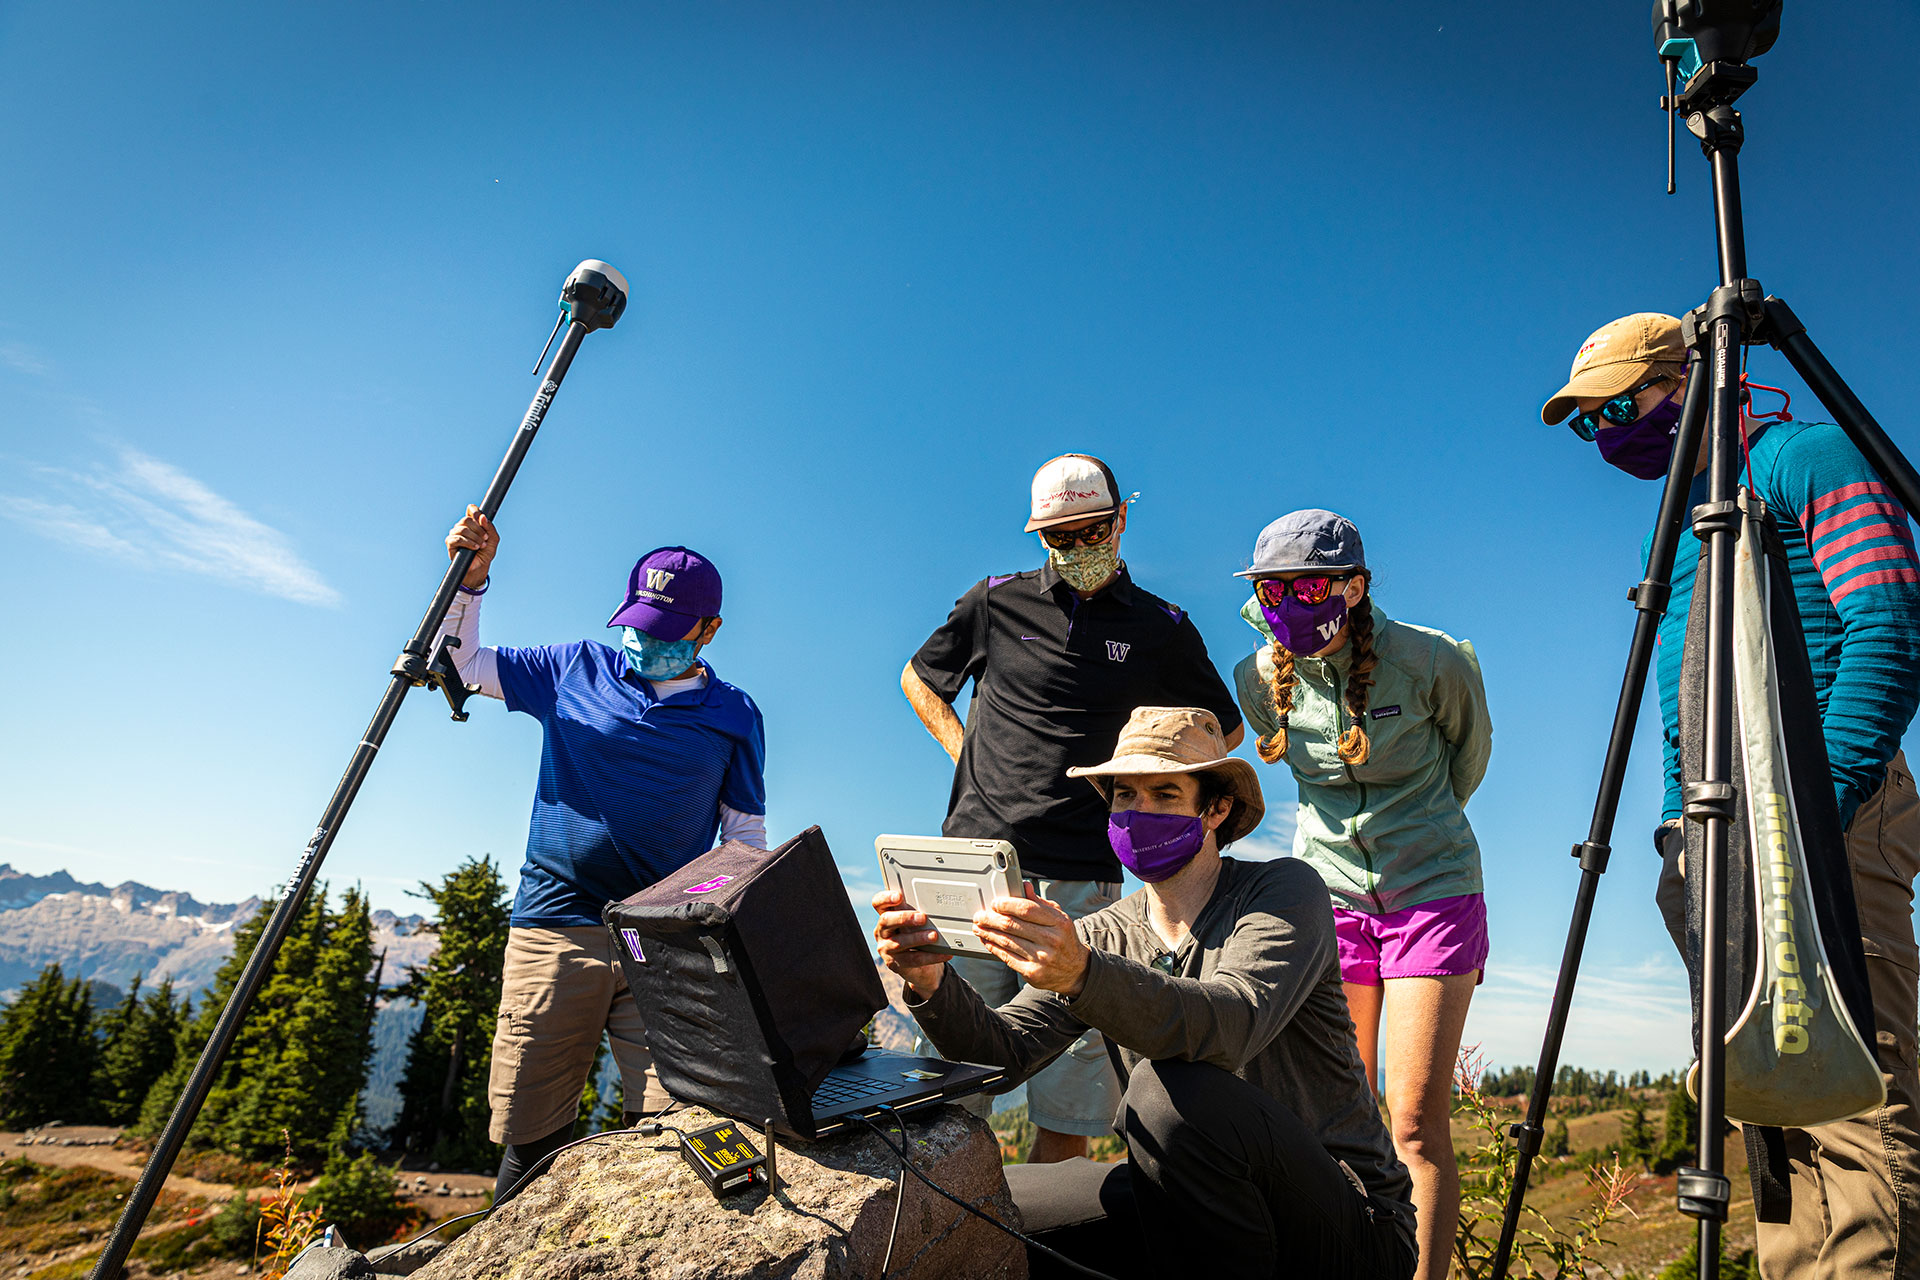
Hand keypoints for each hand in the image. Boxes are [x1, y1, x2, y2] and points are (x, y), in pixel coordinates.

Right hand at [446, 504, 498, 588]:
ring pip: (462, 529)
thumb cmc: (486, 553)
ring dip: (475, 537)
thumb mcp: (493, 540)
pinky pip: (457, 538)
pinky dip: (468, 542)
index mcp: (473, 523)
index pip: (471, 510)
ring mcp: (455, 534)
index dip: (475, 511)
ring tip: (481, 545)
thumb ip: (490, 528)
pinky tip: (475, 547)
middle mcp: (462, 526)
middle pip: (466, 519)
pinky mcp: (450, 543)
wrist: (480, 567)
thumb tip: (483, 517)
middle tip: (485, 538)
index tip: (481, 517)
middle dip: (478, 529)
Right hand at [872, 889, 948, 996]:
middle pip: (886, 921)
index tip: (899, 896)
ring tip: (933, 936)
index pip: (878, 903)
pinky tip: (943, 953)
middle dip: (904, 918)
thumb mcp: (914, 922)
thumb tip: (934, 906)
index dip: (886, 898)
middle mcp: (882, 931)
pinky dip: (931, 956)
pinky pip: (913, 959)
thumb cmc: (915, 935)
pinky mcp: (895, 964)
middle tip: (922, 917)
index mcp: (885, 915)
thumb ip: (916, 913)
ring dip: (918, 938)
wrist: (917, 965)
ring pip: (899, 942)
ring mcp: (886, 948)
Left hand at [973, 883, 1088, 996]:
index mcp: (1058, 922)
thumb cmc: (1063, 939)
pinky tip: (987, 941)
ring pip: (1007, 942)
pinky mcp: (1032, 973)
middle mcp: (1051, 939)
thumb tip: (1024, 885)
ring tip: (979, 927)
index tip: (995, 903)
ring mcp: (1041, 958)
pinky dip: (994, 948)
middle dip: (991, 919)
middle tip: (980, 915)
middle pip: (1013, 925)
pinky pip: (1007, 957)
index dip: (1007, 905)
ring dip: (989, 933)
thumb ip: (1039, 902)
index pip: (1027, 909)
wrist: (1076, 970)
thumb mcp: (1058, 917)